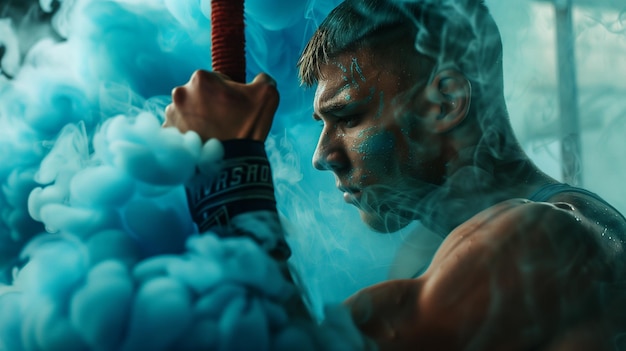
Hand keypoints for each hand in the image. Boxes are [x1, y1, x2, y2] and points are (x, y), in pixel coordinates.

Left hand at [163, 70, 278, 141]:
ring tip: (215, 134)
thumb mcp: (267, 96)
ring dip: (199, 118)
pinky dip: (190, 133)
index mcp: (201, 78)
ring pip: (189, 111)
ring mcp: (171, 114)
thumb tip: (261, 78)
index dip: (230, 94)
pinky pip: (180, 128)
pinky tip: (204, 141)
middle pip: (201, 94)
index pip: (219, 80)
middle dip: (212, 104)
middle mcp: (180, 92)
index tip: (235, 109)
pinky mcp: (168, 133)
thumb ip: (264, 79)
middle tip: (226, 122)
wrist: (230, 165)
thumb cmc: (247, 127)